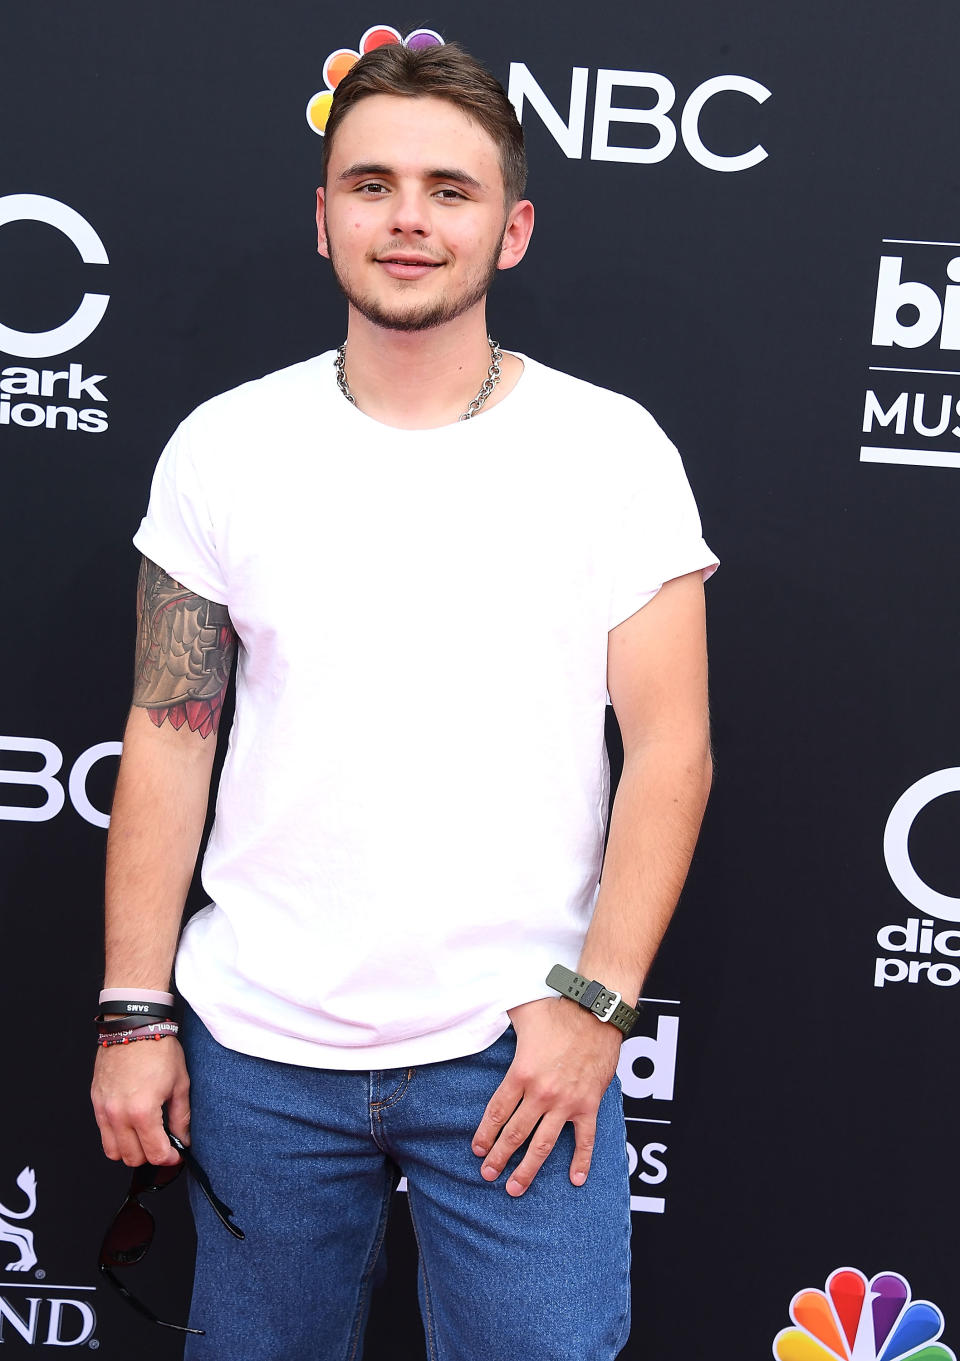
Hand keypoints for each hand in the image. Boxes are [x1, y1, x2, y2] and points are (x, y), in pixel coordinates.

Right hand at [91, 1038, 189, 1166]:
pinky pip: (103, 1132)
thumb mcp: (180, 1083)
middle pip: (132, 1158)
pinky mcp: (96, 1101)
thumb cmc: (158, 1049)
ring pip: (113, 1152)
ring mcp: (104, 1109)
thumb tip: (183, 1139)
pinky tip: (131, 1124)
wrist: (134, 1025)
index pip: (156, 1153)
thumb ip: (181, 1117)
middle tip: (163, 1144)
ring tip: (145, 1136)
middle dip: (151, 1156)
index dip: (170, 1158)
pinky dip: (117, 1136)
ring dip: (131, 1150)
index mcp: (142, 1111)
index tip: (176, 1154)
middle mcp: (118, 1114)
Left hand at [471, 996, 620, 1195]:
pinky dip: (581, 1161)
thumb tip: (480, 1012)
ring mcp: (566, 1103)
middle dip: (499, 1158)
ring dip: (528, 1169)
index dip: (485, 1134)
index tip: (477, 1149)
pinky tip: (576, 1179)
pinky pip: (585, 1139)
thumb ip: (500, 1018)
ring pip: (543, 1145)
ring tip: (515, 1187)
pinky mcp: (588, 1105)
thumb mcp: (521, 1012)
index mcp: (522, 1073)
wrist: (598, 1013)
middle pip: (515, 1134)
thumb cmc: (559, 1011)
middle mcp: (541, 1093)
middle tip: (488, 1174)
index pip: (497, 1111)